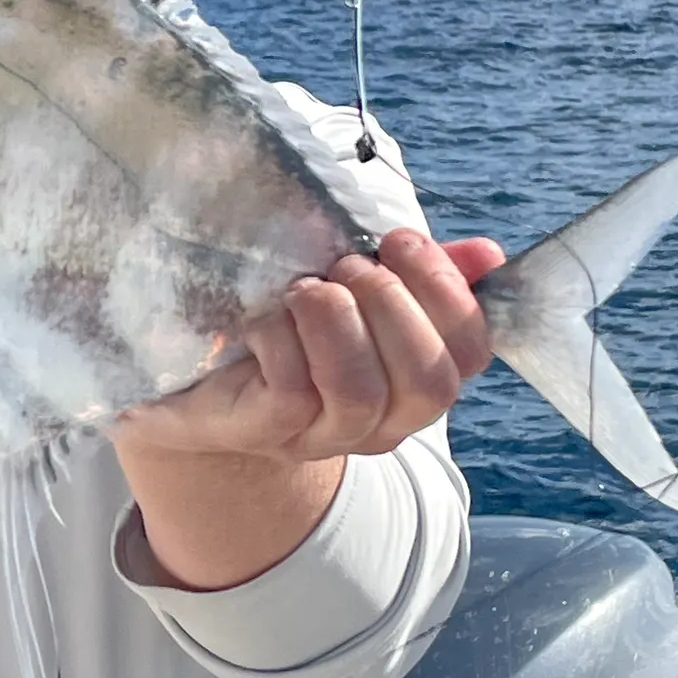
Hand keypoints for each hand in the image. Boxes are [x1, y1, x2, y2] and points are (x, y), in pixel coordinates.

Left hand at [112, 230, 506, 461]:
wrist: (191, 381)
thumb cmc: (282, 328)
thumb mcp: (350, 292)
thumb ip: (415, 275)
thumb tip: (485, 255)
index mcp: (410, 381)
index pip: (469, 353)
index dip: (446, 292)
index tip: (398, 240)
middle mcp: (379, 421)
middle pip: (429, 382)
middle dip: (392, 304)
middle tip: (345, 267)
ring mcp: (322, 436)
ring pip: (360, 392)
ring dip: (337, 322)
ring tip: (307, 289)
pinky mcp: (265, 433)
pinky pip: (294, 395)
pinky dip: (281, 339)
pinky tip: (263, 318)